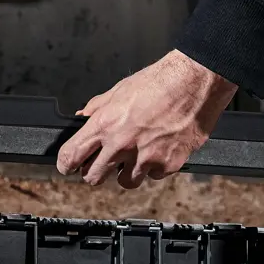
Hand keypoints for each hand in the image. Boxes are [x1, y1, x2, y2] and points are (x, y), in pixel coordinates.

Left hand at [56, 50, 237, 187]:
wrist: (197, 82)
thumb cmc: (161, 81)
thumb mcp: (120, 89)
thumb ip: (98, 107)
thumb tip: (82, 116)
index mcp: (105, 124)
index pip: (71, 156)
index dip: (66, 164)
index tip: (67, 165)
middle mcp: (121, 145)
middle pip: (93, 178)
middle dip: (94, 172)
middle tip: (103, 163)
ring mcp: (145, 158)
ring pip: (124, 182)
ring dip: (126, 172)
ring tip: (136, 154)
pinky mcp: (166, 165)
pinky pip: (152, 176)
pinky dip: (153, 167)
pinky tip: (159, 148)